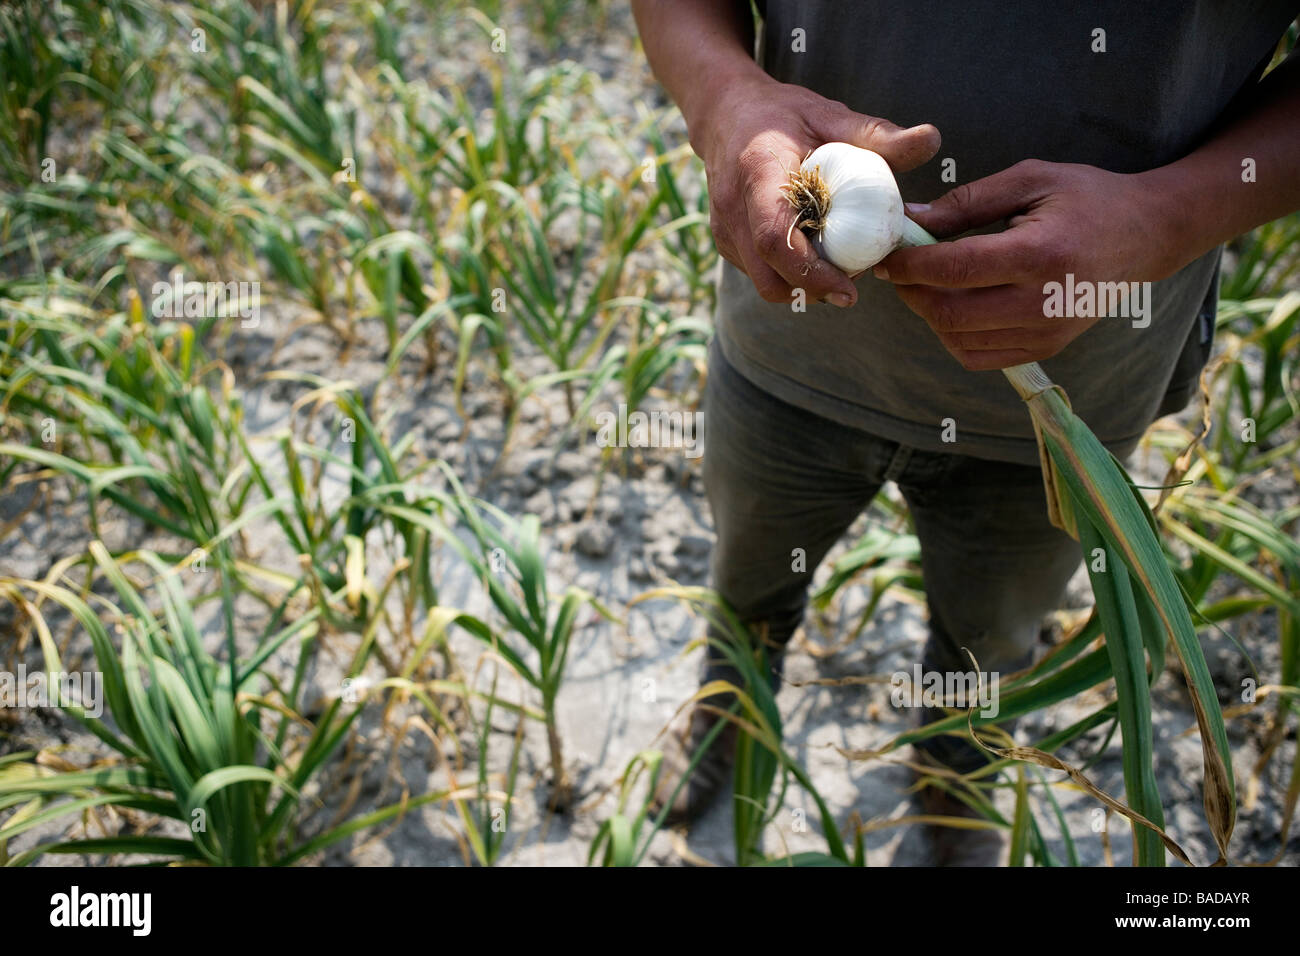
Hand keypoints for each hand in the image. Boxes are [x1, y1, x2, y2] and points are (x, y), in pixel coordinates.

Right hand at [691, 75, 939, 306]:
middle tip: (853, 284)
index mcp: (758, 171)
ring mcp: (723, 230)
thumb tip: (932, 140)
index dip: (811, 272)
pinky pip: (759, 274)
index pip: (774, 237)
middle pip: (768, 275)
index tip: (849, 290)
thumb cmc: (784, 115)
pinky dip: (788, 274)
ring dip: (802, 285)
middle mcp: (732, 207)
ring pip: (764, 281)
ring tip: (836, 266)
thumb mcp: (830, 115)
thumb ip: (878, 134)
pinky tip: (813, 252)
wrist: (727, 115)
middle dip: (813, 289)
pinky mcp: (725, 243)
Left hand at [875, 159, 1187, 369]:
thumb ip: (967, 202)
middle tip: (900, 270)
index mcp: (1040, 254)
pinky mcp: (1045, 348)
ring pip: (958, 338)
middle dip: (912, 292)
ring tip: (925, 283)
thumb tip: (911, 219)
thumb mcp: (1030, 180)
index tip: (888, 254)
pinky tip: (952, 304)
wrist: (1146, 236)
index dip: (911, 265)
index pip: (955, 268)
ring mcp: (1045, 332)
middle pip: (949, 312)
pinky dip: (952, 335)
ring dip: (929, 313)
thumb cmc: (1087, 198)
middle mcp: (1043, 302)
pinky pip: (977, 356)